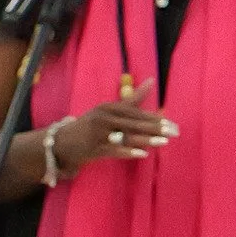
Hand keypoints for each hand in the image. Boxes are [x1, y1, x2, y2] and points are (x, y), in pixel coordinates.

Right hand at [53, 79, 174, 177]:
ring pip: (126, 136)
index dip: (155, 118)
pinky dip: (128, 152)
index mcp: (109, 107)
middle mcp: (103, 118)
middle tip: (174, 133)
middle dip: (155, 128)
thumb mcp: (109, 110)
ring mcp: (98, 133)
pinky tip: (142, 154)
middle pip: (134, 123)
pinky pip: (114, 150)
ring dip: (146, 139)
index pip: (136, 112)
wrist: (61, 143)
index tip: (172, 124)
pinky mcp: (93, 148)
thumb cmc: (90, 126)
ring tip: (163, 142)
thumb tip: (152, 82)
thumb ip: (132, 99)